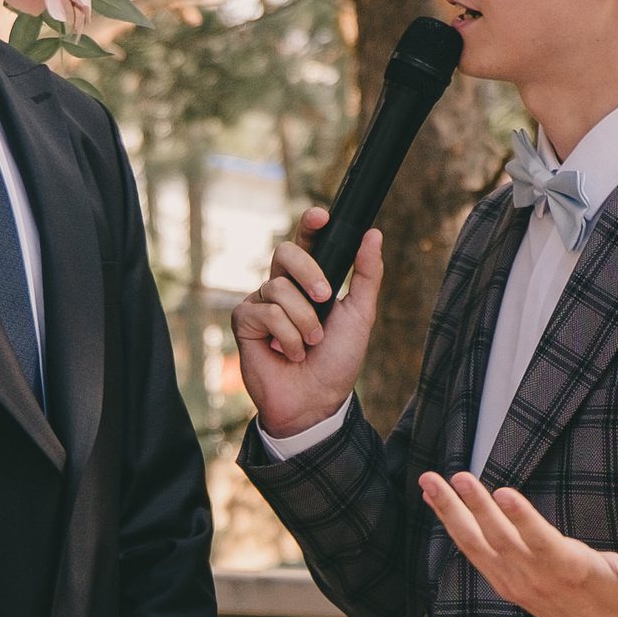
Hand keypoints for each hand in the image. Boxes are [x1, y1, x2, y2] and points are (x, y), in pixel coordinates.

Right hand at [232, 211, 381, 438]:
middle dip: (308, 272)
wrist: (317, 400)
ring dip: (303, 321)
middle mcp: (282, 287)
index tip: (321, 217)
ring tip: (311, 344)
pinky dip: (286, 335)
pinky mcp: (244, 322)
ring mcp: (260, 303)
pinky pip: (264, 312)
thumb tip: (373, 234)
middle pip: (285, 252)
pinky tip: (289, 354)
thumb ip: (366, 275)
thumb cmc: (338, 360)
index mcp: (309, 280)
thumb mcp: (360, 315)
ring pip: (278, 288)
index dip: (309, 224)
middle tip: (325, 298)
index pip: (306, 242)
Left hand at [417, 471, 617, 616]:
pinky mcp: (506, 582)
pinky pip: (474, 553)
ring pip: (476, 545)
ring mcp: (516, 581)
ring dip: (451, 513)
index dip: (524, 520)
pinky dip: (454, 528)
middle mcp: (536, 577)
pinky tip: (441, 504)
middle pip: (499, 539)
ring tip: (430, 482)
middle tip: (457, 476)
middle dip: (476, 507)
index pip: (543, 544)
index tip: (505, 493)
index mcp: (571, 572)